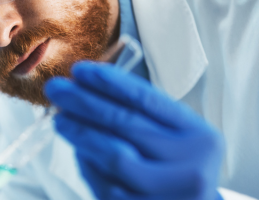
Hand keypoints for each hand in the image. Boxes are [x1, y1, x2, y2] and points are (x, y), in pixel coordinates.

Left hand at [44, 62, 223, 199]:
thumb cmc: (177, 171)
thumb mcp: (175, 140)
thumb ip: (141, 116)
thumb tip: (86, 88)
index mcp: (202, 138)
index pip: (148, 100)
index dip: (110, 82)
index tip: (79, 70)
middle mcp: (191, 166)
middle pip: (127, 124)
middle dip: (86, 102)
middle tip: (56, 89)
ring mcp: (168, 194)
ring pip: (114, 156)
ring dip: (81, 133)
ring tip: (60, 119)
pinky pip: (106, 184)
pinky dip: (88, 165)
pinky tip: (77, 150)